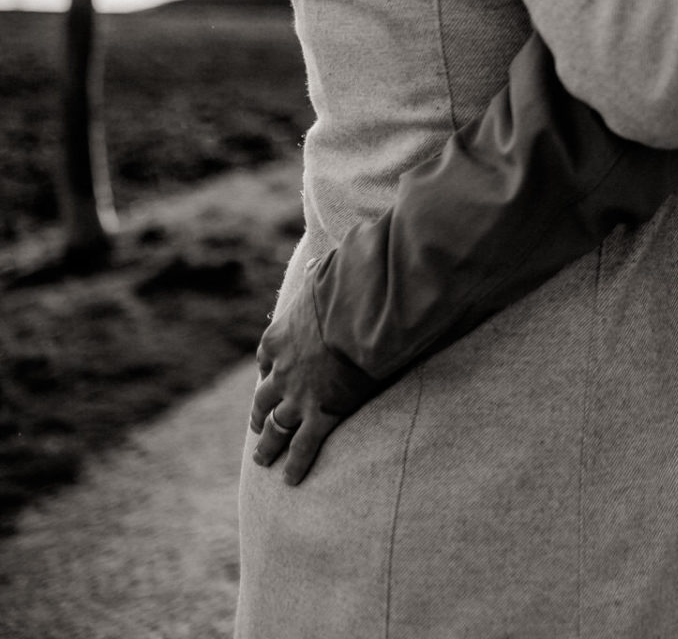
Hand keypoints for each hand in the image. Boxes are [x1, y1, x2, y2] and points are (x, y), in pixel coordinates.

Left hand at [249, 277, 382, 484]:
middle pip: (263, 400)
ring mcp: (298, 397)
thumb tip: (322, 258)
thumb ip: (320, 273)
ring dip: (267, 446)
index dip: (267, 369)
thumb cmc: (348, 291)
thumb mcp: (326, 275)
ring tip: (264, 460)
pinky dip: (295, 464)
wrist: (359, 318)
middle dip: (259, 415)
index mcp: (278, 338)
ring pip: (276, 428)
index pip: (265, 358)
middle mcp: (280, 372)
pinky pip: (304, 447)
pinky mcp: (321, 414)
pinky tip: (291, 480)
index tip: (268, 374)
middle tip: (257, 428)